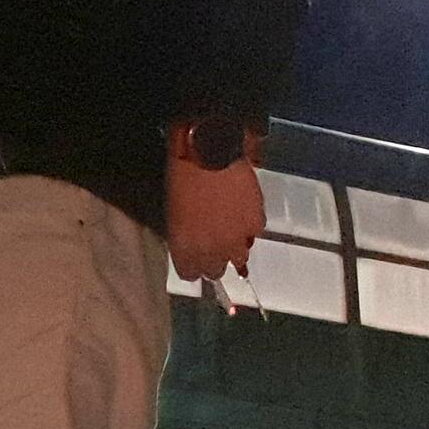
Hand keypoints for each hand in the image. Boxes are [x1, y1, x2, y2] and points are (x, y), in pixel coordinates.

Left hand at [165, 140, 265, 287]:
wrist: (209, 153)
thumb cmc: (182, 177)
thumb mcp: (173, 212)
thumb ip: (183, 237)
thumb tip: (192, 245)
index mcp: (185, 250)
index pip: (190, 275)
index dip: (192, 266)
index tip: (194, 259)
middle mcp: (211, 252)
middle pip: (215, 272)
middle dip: (214, 261)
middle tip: (213, 244)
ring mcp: (235, 240)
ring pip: (239, 258)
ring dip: (234, 247)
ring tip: (230, 229)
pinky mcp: (255, 224)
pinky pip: (254, 233)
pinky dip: (249, 225)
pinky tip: (242, 210)